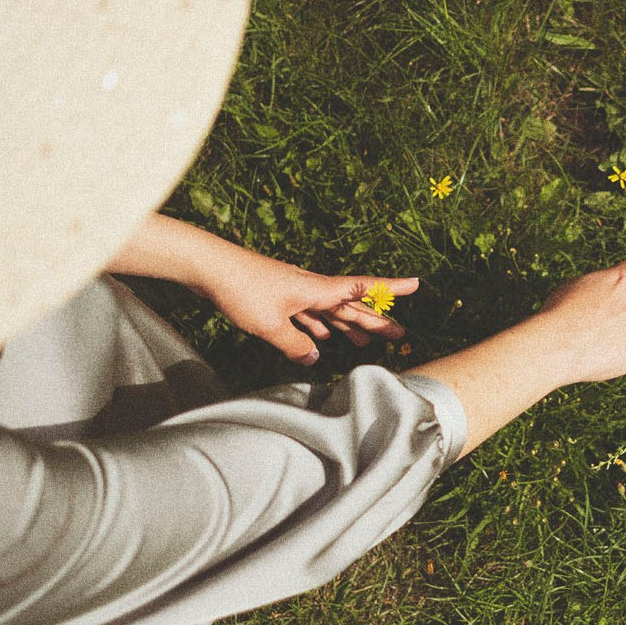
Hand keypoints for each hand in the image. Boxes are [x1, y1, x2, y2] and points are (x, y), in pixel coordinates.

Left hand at [201, 250, 418, 364]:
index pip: (363, 289)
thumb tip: (314, 358)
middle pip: (350, 305)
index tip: (416, 284)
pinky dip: (317, 326)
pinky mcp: (278, 297)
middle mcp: (311, 288)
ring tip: (364, 342)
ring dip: (347, 326)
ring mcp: (295, 292)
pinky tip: (321, 338)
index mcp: (317, 290)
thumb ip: (294, 344)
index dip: (390, 289)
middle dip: (375, 319)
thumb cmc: (242, 290)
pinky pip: (307, 314)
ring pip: (330, 311)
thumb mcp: (270, 325)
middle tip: (398, 334)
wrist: (209, 267)